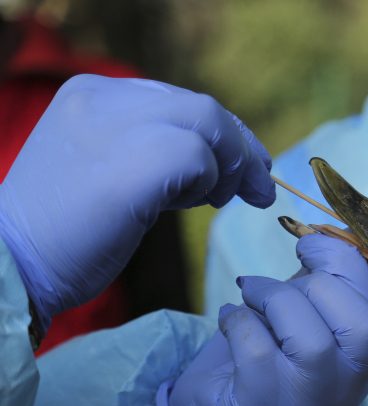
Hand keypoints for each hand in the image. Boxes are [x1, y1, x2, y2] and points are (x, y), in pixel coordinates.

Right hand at [0, 74, 274, 329]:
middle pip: (202, 108)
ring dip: (232, 167)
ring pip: (209, 124)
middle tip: (261, 187)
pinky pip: (199, 157)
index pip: (178, 101)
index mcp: (91, 95)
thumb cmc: (61, 234)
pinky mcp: (133, 164)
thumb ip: (148, 150)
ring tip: (220, 201)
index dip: (222, 133)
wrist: (12, 267)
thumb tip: (213, 160)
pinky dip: (211, 181)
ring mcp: (116, 126)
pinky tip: (197, 204)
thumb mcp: (105, 171)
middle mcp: (104, 99)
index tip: (247, 164)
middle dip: (241, 148)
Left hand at [157, 234, 367, 405]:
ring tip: (250, 294)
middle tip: (281, 278)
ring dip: (273, 298)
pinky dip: (238, 319)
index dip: (347, 262)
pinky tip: (229, 319)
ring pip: (311, 339)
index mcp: (363, 359)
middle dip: (316, 283)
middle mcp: (348, 386)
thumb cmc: (263, 354)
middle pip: (360, 323)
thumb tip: (327, 234)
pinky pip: (258, 349)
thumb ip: (321, 282)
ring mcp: (310, 401)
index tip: (310, 244)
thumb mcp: (301, 315)